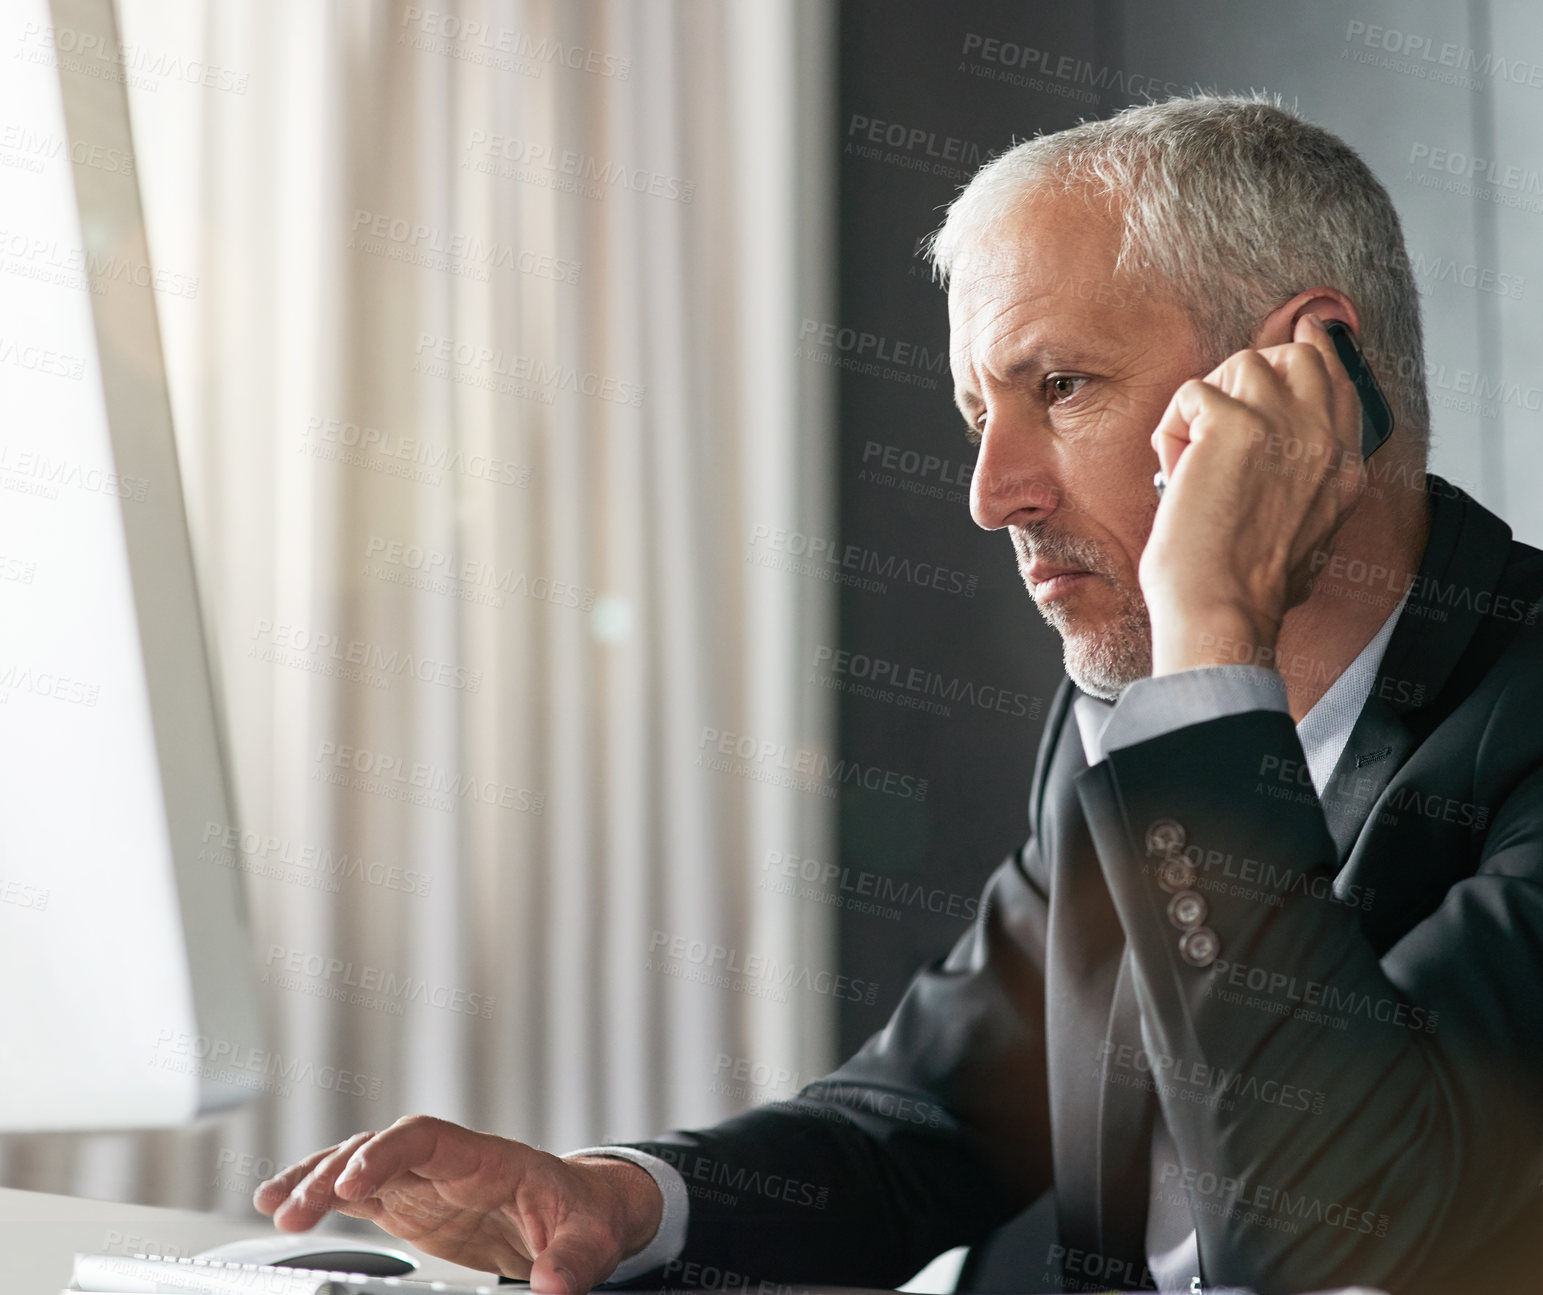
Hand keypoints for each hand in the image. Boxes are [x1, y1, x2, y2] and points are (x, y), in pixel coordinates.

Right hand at [253, 1116, 663, 1293]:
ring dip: (314, 1182)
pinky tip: (278, 1209)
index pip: (424, 1136)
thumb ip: (571, 1259)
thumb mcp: (590, 1236)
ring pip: (357, 1166)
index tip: (350, 1180)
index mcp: (485, 1158)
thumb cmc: (586, 1214)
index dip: (384, 1152)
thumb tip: (552, 1287)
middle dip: (332, 1173)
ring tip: (271, 1207)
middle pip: (377, 1149)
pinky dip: (318, 1197)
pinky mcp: (410, 1205)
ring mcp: (422, 1182)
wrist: (583, 1213)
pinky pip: (355, 1193)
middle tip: (291, 1212)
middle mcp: (445, 1163)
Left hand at [1141, 313, 1365, 674]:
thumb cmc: (1244, 590)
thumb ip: (1302, 490)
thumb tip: (1272, 471)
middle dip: (1252, 371)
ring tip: (1191, 462)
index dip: (1318, 352)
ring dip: (1204, 407)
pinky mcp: (1234, 424)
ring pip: (1241, 364)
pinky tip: (1176, 475)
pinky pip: (1191, 394)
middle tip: (1215, 411)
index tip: (1306, 330)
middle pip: (1299, 355)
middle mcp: (1324, 441)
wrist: (1223, 609)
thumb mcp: (1303, 538)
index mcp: (1345, 472)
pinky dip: (1171, 432)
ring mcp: (1283, 426)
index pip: (1340, 386)